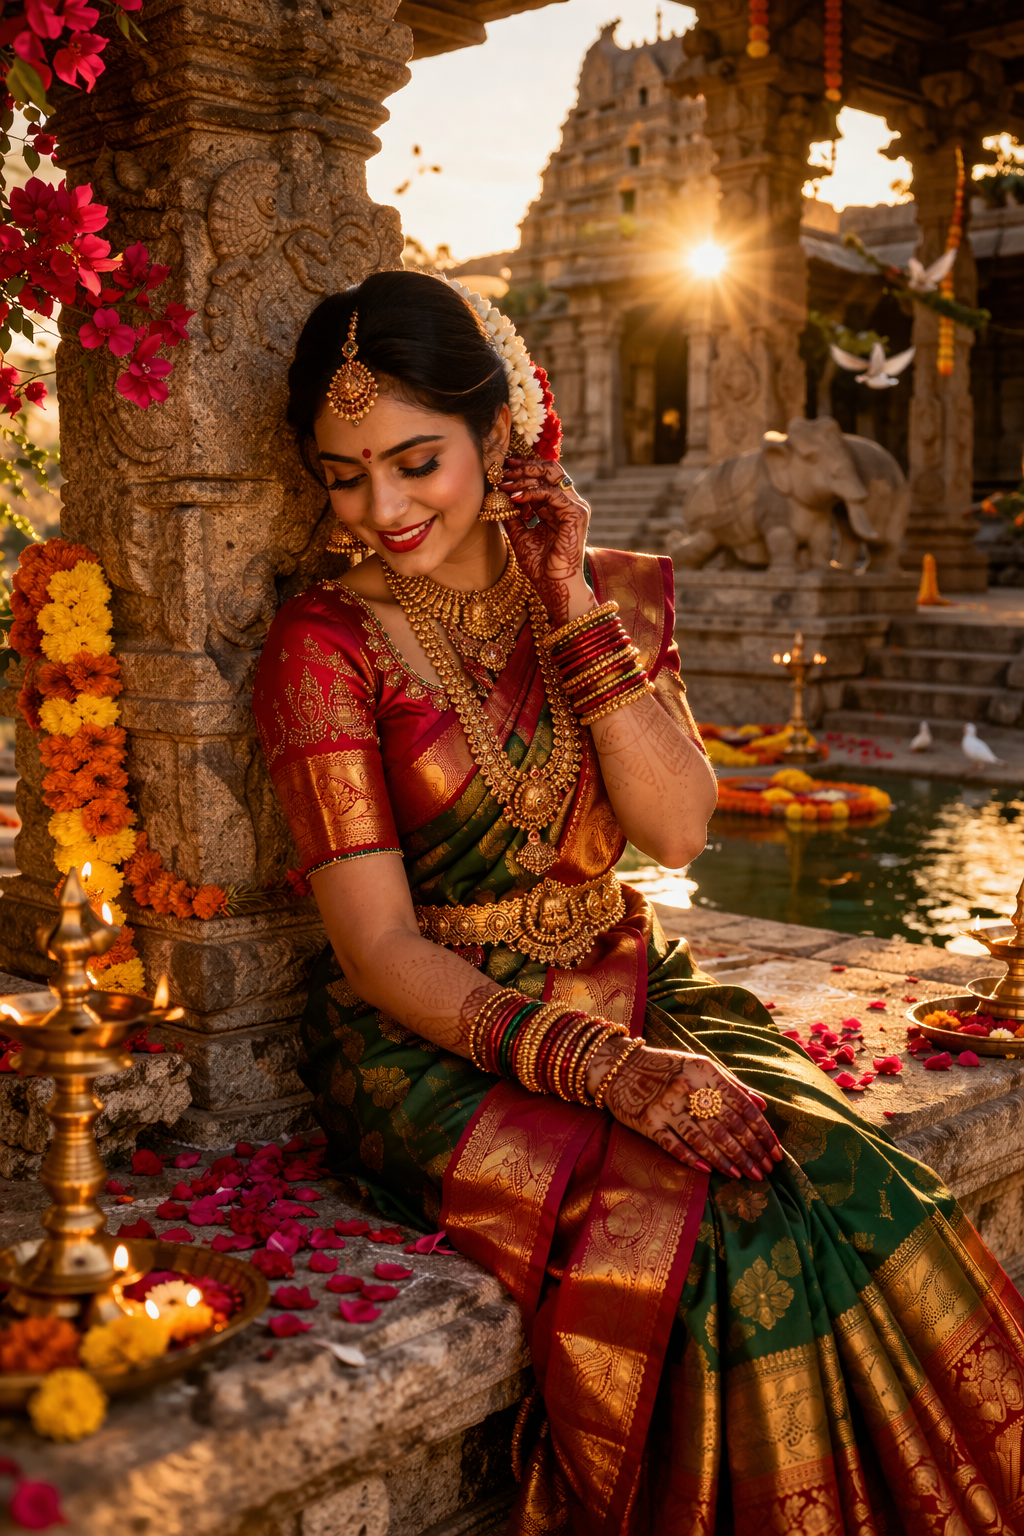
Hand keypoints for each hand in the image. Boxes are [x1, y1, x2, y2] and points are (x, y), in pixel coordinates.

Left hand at [501, 457, 592, 627]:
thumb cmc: (540, 566)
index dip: (524, 469)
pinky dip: (533, 492)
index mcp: (559, 507)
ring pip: (551, 478)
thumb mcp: (519, 534)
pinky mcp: (577, 514)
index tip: (503, 467)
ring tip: (505, 483)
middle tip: (504, 467)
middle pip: (550, 470)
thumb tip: (496, 495)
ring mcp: (576, 508)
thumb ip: (512, 514)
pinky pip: (553, 494)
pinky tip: (516, 497)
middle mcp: (570, 504)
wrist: (553, 585)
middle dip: (525, 466)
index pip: (544, 477)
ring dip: (525, 478)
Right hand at [595, 1042, 783, 1178]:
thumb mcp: (700, 1066)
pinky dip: (693, 1158)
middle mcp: (687, 1088)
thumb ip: (731, 1084)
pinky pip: (673, 1145)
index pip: (741, 1106)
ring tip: (744, 1176)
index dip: (761, 1131)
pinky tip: (710, 1172)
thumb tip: (762, 1105)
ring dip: (726, 1160)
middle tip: (765, 1172)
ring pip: (703, 1138)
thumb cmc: (666, 1067)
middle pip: (725, 1126)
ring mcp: (666, 1106)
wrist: (619, 1067)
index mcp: (704, 1072)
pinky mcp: (647, 1122)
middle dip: (749, 1152)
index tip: (775, 1152)